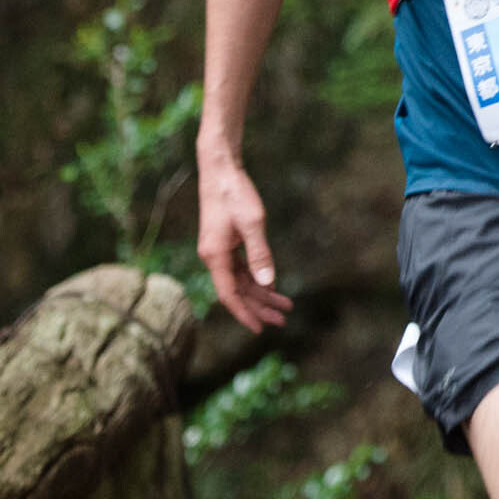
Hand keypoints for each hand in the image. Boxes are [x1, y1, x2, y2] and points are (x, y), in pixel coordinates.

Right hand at [196, 152, 292, 333]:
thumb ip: (260, 254)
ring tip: (284, 306)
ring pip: (240, 280)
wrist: (220, 170)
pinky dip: (256, 278)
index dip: (245, 313)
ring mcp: (218, 250)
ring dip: (261, 293)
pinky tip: (270, 285)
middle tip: (282, 320)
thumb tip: (268, 282)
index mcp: (215, 256)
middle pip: (237, 291)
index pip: (230, 295)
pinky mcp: (225, 242)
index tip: (260, 329)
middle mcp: (213, 257)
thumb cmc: (235, 193)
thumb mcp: (253, 223)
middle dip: (259, 307)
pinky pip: (240, 268)